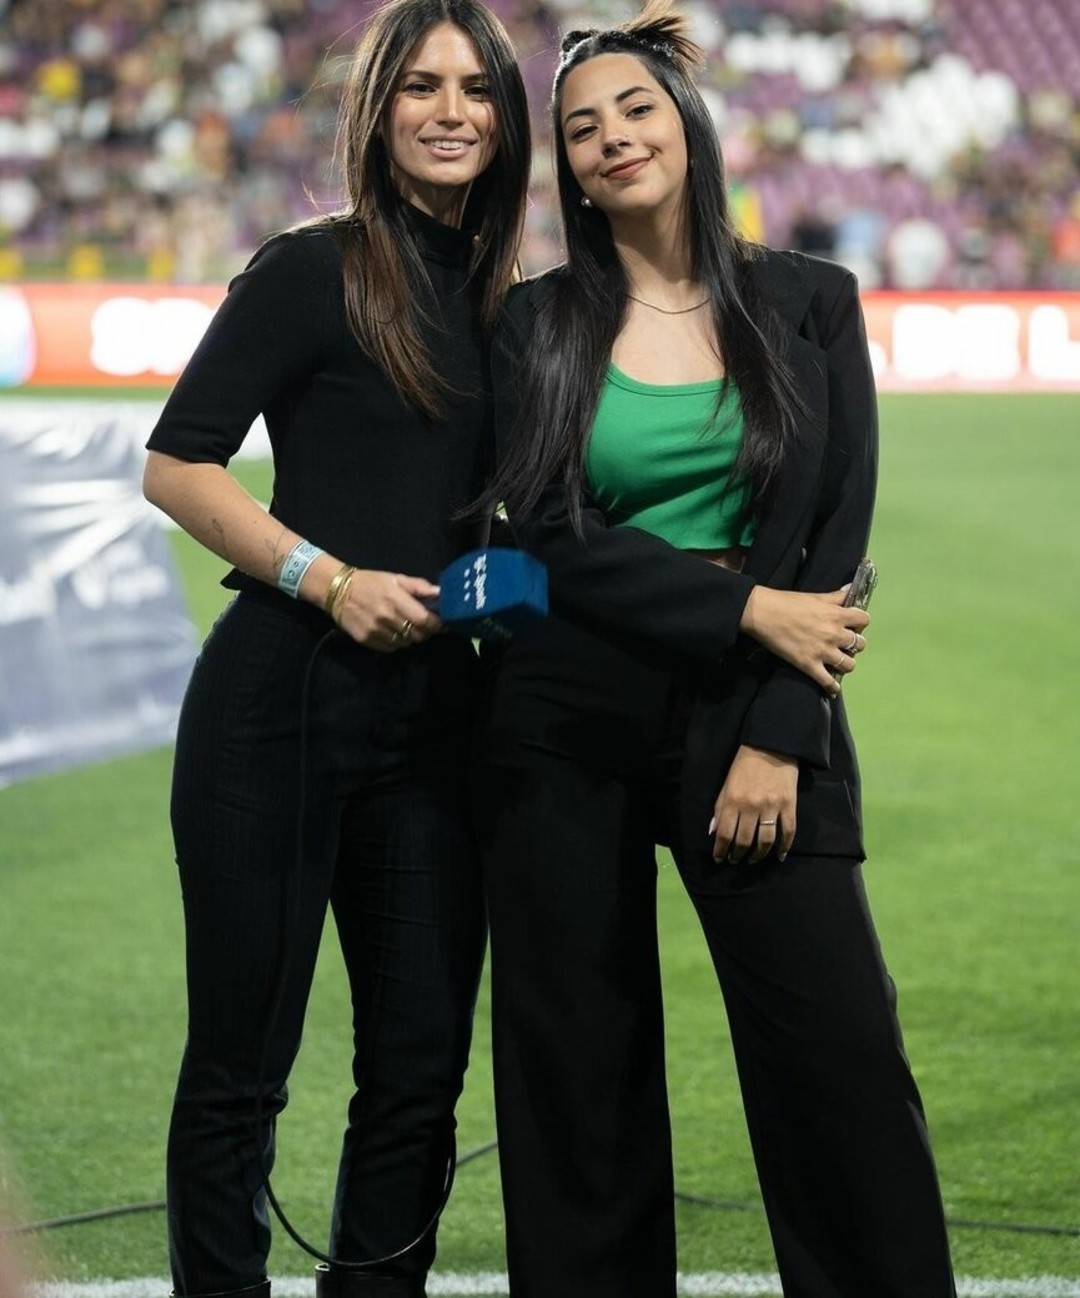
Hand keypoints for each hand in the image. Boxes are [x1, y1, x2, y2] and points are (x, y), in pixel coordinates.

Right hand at [333, 570, 442, 650]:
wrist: (337, 591)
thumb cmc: (370, 582)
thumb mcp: (395, 578)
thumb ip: (419, 587)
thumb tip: (441, 593)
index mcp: (396, 599)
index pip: (424, 620)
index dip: (437, 625)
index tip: (441, 623)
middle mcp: (386, 617)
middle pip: (417, 635)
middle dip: (425, 632)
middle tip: (422, 624)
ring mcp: (375, 630)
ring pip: (405, 643)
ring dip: (409, 637)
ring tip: (404, 626)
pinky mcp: (366, 640)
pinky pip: (390, 648)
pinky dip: (395, 642)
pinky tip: (391, 631)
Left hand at [709, 745, 797, 863]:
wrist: (771, 746)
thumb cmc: (744, 765)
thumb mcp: (726, 784)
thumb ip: (719, 808)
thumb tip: (714, 832)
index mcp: (733, 800)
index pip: (724, 833)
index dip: (721, 850)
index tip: (720, 859)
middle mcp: (751, 806)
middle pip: (744, 840)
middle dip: (738, 855)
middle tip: (736, 860)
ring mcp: (772, 806)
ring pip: (765, 840)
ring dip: (758, 855)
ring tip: (753, 859)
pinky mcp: (789, 805)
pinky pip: (788, 832)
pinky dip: (784, 847)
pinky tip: (779, 856)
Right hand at [739, 586, 868, 693]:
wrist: (763, 613)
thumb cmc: (788, 602)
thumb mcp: (816, 595)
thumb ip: (836, 596)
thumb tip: (850, 589)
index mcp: (837, 614)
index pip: (864, 620)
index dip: (859, 622)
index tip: (852, 624)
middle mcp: (834, 634)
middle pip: (860, 644)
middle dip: (854, 644)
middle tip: (843, 643)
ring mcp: (823, 652)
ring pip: (849, 665)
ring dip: (845, 663)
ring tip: (837, 661)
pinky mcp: (809, 665)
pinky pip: (828, 682)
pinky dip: (832, 687)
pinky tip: (832, 688)